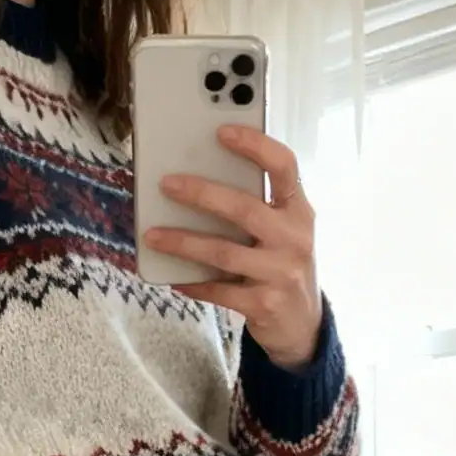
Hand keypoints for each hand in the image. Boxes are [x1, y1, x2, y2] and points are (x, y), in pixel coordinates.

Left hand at [144, 126, 323, 371]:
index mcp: (298, 210)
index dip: (255, 145)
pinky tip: (173, 277)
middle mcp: (294, 239)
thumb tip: (198, 180)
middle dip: (202, 194)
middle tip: (168, 184)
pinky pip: (219, 291)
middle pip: (244, 208)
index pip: (283, 166)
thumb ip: (257, 205)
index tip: (222, 131)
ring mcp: (280, 273)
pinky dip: (193, 282)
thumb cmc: (282, 264)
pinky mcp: (264, 304)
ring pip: (224, 252)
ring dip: (184, 243)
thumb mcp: (283, 230)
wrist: (302, 324)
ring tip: (153, 235)